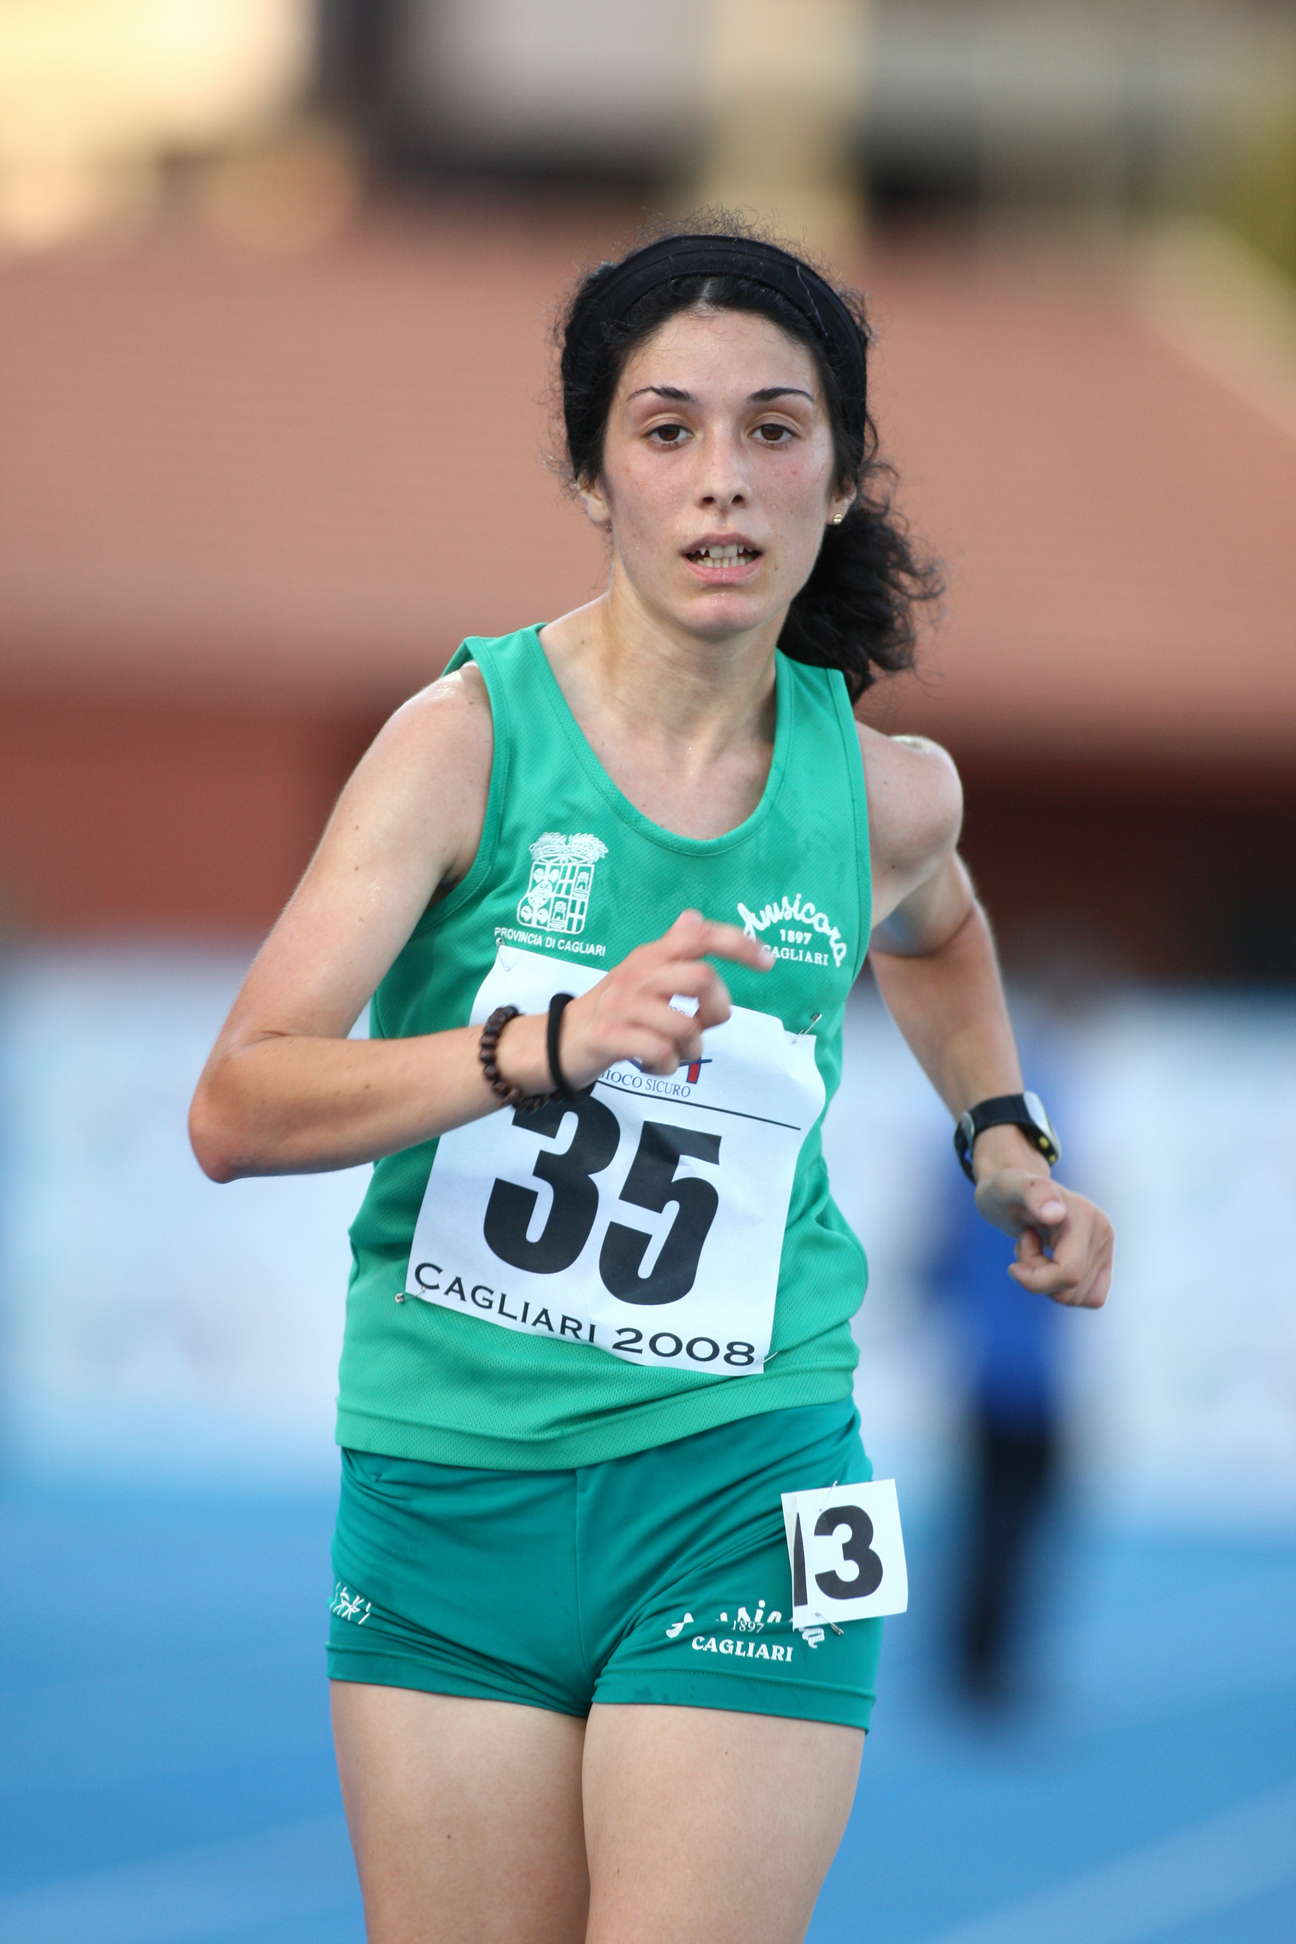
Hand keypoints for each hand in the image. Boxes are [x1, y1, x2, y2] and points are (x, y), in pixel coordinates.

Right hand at [561, 909, 773, 1087]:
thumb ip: (671, 950)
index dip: (738, 944)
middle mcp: (638, 973)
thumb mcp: (640, 973)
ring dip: (690, 1048)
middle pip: (701, 978)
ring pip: (684, 1025)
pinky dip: (666, 1067)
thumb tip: (694, 917)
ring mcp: (624, 1005)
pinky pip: (660, 1053)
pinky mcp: (611, 1036)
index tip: (767, 962)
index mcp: (650, 955)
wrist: (558, 1041)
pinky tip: (654, 1065)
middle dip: (715, 1010)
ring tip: (675, 1052)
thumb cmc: (613, 1010)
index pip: (699, 935)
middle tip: (703, 1026)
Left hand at [973, 1169, 1113, 1309]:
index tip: (1013, 1266)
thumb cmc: (1006, 1190)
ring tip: (1035, 1249)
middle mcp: (1102, 1231)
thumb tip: (1055, 1214)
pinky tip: (1049, 1263)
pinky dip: (1062, 1288)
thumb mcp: (1007, 1187)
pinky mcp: (1103, 1262)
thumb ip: (1033, 1193)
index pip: (1069, 1274)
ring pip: (1076, 1297)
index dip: (1034, 1280)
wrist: (1014, 1190)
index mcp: (1084, 1215)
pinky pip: (1088, 1298)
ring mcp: (1106, 1247)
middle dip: (1037, 1278)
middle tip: (1026, 1246)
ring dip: (1046, 1282)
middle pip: (1070, 1290)